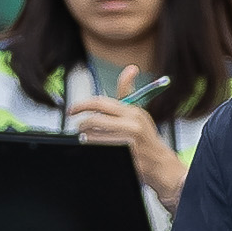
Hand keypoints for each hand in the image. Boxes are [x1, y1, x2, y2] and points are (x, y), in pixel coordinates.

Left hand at [70, 66, 186, 207]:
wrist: (159, 162)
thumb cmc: (145, 136)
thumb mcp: (138, 111)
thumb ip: (128, 92)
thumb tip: (131, 68)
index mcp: (132, 111)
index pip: (100, 103)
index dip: (82, 105)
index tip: (72, 110)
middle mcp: (131, 125)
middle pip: (93, 120)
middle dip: (81, 125)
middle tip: (79, 127)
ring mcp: (128, 142)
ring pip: (93, 137)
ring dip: (85, 138)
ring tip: (87, 139)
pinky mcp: (125, 157)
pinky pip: (99, 150)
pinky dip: (93, 149)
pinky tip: (96, 148)